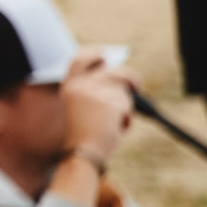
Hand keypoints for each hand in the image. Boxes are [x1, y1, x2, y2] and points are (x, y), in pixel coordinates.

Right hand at [58, 53, 136, 177]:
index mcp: (69, 86)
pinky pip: (128, 105)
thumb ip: (92, 89)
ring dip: (125, 104)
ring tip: (114, 120)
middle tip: (137, 84)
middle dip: (130, 77)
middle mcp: (80, 86)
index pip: (80, 59)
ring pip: (123, 90)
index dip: (93, 53)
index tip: (106, 55)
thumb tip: (120, 78)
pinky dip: (126, 117)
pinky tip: (115, 127)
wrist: (83, 152)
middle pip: (114, 71)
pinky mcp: (111, 102)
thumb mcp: (80, 107)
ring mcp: (95, 92)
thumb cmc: (83, 133)